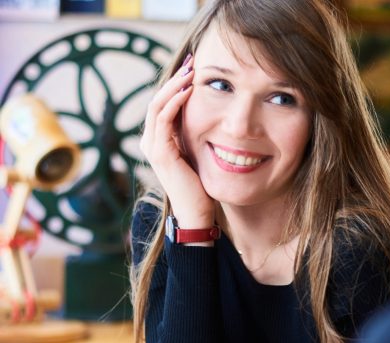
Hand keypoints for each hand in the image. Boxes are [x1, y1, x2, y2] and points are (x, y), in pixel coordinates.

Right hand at [140, 54, 214, 228]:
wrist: (198, 214)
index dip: (178, 83)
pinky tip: (189, 90)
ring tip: (191, 70)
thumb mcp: (201, 154)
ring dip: (174, 84)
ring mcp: (153, 147)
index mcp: (160, 140)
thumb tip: (217, 116)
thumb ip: (200, 136)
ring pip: (158, 104)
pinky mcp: (161, 153)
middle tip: (194, 60)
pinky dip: (175, 101)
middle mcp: (151, 141)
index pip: (164, 103)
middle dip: (176, 77)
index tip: (196, 68)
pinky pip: (164, 119)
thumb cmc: (203, 187)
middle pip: (158, 98)